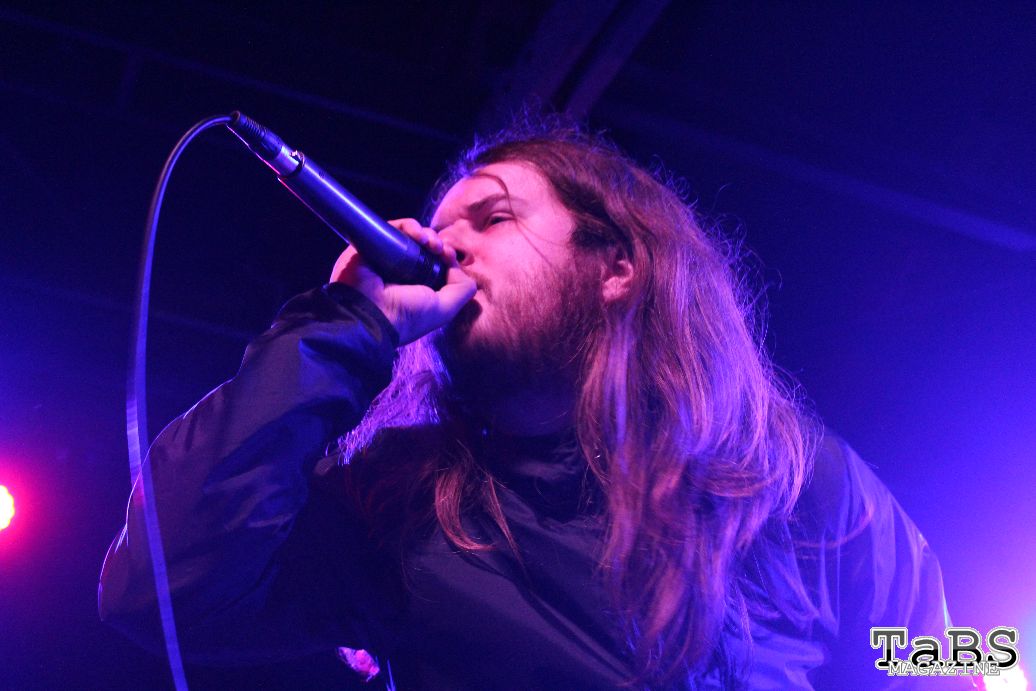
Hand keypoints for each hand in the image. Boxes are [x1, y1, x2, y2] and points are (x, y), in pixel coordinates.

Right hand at [329, 218, 475, 344]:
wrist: (369, 312)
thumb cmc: (407, 315)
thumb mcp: (444, 309)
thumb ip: (461, 290)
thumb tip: (458, 267)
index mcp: (418, 288)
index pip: (436, 263)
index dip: (447, 256)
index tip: (450, 257)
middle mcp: (402, 272)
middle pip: (425, 247)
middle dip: (437, 244)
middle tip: (440, 249)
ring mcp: (387, 258)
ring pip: (411, 236)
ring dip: (426, 234)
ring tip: (430, 242)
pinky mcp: (372, 244)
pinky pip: (393, 228)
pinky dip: (409, 226)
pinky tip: (417, 235)